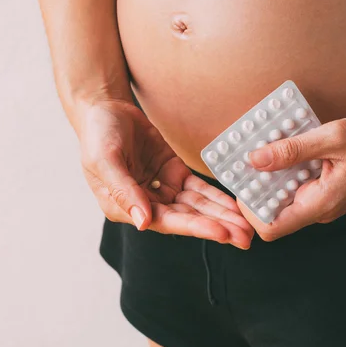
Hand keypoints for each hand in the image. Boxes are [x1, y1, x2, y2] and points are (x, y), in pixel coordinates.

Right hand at [79, 99, 253, 248]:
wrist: (107, 108)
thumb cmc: (98, 135)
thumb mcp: (105, 160)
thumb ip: (124, 191)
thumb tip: (143, 222)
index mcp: (125, 207)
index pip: (166, 221)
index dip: (195, 226)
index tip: (222, 233)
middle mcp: (146, 203)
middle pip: (187, 218)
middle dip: (217, 227)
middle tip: (246, 238)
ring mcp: (161, 188)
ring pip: (196, 206)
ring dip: (221, 215)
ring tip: (247, 227)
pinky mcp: (173, 172)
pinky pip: (198, 188)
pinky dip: (216, 196)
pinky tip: (234, 206)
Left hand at [237, 114, 345, 240]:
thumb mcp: (334, 137)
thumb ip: (293, 150)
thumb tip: (256, 160)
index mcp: (320, 203)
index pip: (271, 227)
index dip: (248, 210)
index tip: (240, 181)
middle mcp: (318, 207)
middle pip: (272, 207)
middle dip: (256, 181)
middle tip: (246, 153)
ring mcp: (321, 199)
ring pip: (283, 192)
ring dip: (271, 169)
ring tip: (265, 142)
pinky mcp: (323, 188)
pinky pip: (296, 181)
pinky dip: (286, 164)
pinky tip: (285, 142)